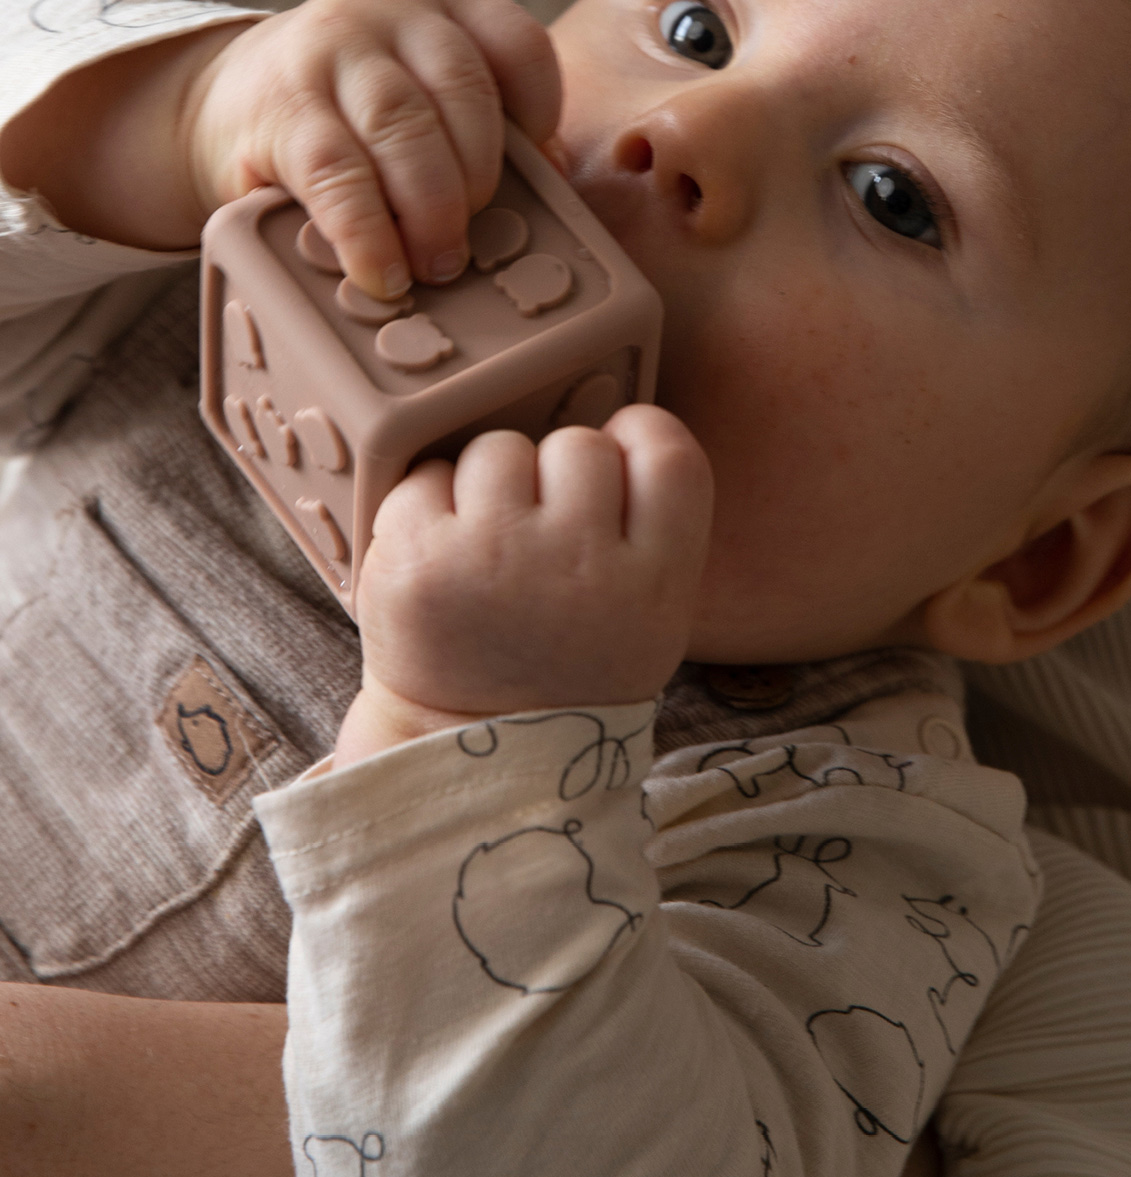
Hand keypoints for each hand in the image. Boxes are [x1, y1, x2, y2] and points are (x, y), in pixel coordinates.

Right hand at [183, 0, 559, 295]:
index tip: (536, 175)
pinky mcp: (281, 106)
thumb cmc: (348, 114)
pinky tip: (379, 271)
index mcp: (439, 5)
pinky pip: (337, 173)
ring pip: (402, 125)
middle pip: (461, 89)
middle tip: (472, 240)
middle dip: (478, 176)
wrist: (223, 103)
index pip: (517, 43)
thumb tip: (552, 178)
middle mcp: (386, 10)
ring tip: (436, 264)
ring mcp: (328, 48)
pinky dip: (366, 231)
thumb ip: (482, 123)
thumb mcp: (418, 93)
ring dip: (429, 207)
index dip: (539, 115)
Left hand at [336, 407, 712, 764]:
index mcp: (655, 582)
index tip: (617, 459)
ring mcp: (495, 559)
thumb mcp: (648, 614)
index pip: (668, 453)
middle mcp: (582, 564)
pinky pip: (425, 476)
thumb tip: (609, 421)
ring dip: (488, 484)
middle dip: (555, 476)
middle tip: (540, 537)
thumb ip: (648, 525)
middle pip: (579, 444)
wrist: (468, 755)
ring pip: (499, 448)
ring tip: (487, 550)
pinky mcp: (416, 560)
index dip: (639, 437)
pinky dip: (427, 506)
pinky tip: (440, 556)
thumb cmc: (566, 665)